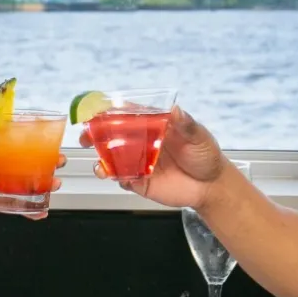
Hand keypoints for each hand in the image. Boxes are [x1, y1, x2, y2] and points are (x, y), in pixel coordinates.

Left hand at [0, 143, 65, 217]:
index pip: (18, 140)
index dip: (36, 141)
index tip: (50, 143)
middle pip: (28, 161)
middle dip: (46, 162)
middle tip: (58, 164)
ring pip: (25, 181)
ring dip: (41, 185)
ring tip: (54, 186)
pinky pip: (13, 201)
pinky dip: (26, 208)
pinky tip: (38, 213)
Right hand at [81, 106, 225, 209]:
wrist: (212, 186)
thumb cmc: (206, 155)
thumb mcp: (198, 136)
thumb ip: (186, 124)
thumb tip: (176, 110)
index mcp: (153, 126)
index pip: (127, 115)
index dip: (110, 112)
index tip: (96, 111)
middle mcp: (142, 143)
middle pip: (112, 136)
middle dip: (95, 136)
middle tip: (86, 137)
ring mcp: (139, 163)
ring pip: (113, 159)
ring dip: (102, 160)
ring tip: (100, 165)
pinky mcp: (140, 182)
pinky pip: (122, 178)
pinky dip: (116, 177)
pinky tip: (117, 177)